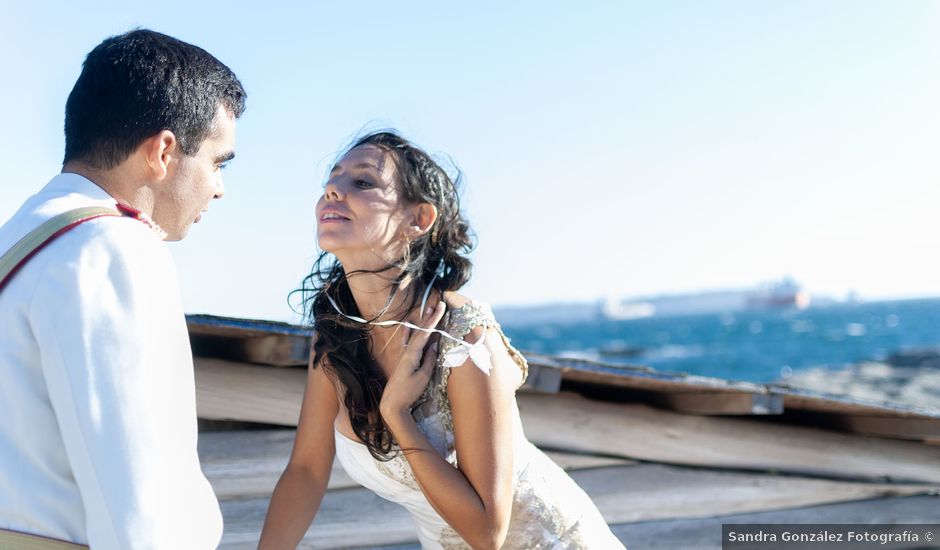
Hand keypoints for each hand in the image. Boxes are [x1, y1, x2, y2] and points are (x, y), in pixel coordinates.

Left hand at [380, 301, 446, 420]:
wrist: (392, 404)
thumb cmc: (408, 392)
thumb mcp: (423, 377)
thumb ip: (429, 360)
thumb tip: (434, 344)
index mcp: (411, 354)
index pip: (425, 333)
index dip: (434, 320)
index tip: (441, 308)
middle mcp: (406, 352)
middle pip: (419, 331)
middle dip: (430, 317)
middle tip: (437, 304)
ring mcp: (404, 355)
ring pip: (414, 334)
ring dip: (422, 322)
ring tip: (427, 310)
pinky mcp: (403, 361)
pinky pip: (408, 341)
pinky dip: (410, 331)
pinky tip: (409, 325)